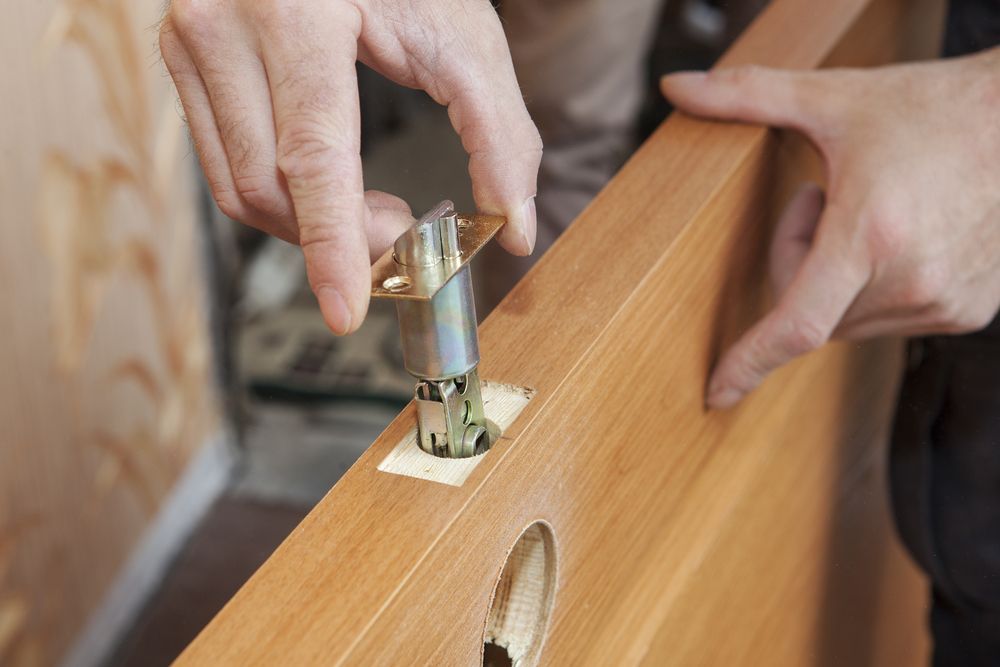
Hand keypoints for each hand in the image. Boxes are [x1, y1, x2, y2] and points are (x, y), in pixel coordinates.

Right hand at [160, 0, 541, 333]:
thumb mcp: (465, 37)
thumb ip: (501, 134)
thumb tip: (516, 228)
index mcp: (295, 13)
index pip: (311, 158)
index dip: (331, 245)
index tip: (345, 309)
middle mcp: (223, 26)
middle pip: (268, 187)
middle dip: (337, 240)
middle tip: (403, 236)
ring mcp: (191, 44)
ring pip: (238, 189)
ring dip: (309, 228)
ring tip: (376, 213)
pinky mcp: (186, 65)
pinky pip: (224, 166)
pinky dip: (282, 200)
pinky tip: (331, 190)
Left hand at [661, 48, 999, 408]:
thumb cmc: (928, 109)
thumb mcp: (831, 100)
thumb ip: (745, 95)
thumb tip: (674, 87)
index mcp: (872, 235)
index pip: (795, 325)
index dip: (749, 362)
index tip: (716, 394)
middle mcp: (912, 281)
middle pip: (811, 311)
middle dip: (796, 262)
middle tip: (823, 199)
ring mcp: (945, 303)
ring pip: (847, 320)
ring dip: (836, 280)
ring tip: (873, 212)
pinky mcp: (967, 313)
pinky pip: (887, 319)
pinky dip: (874, 288)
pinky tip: (903, 235)